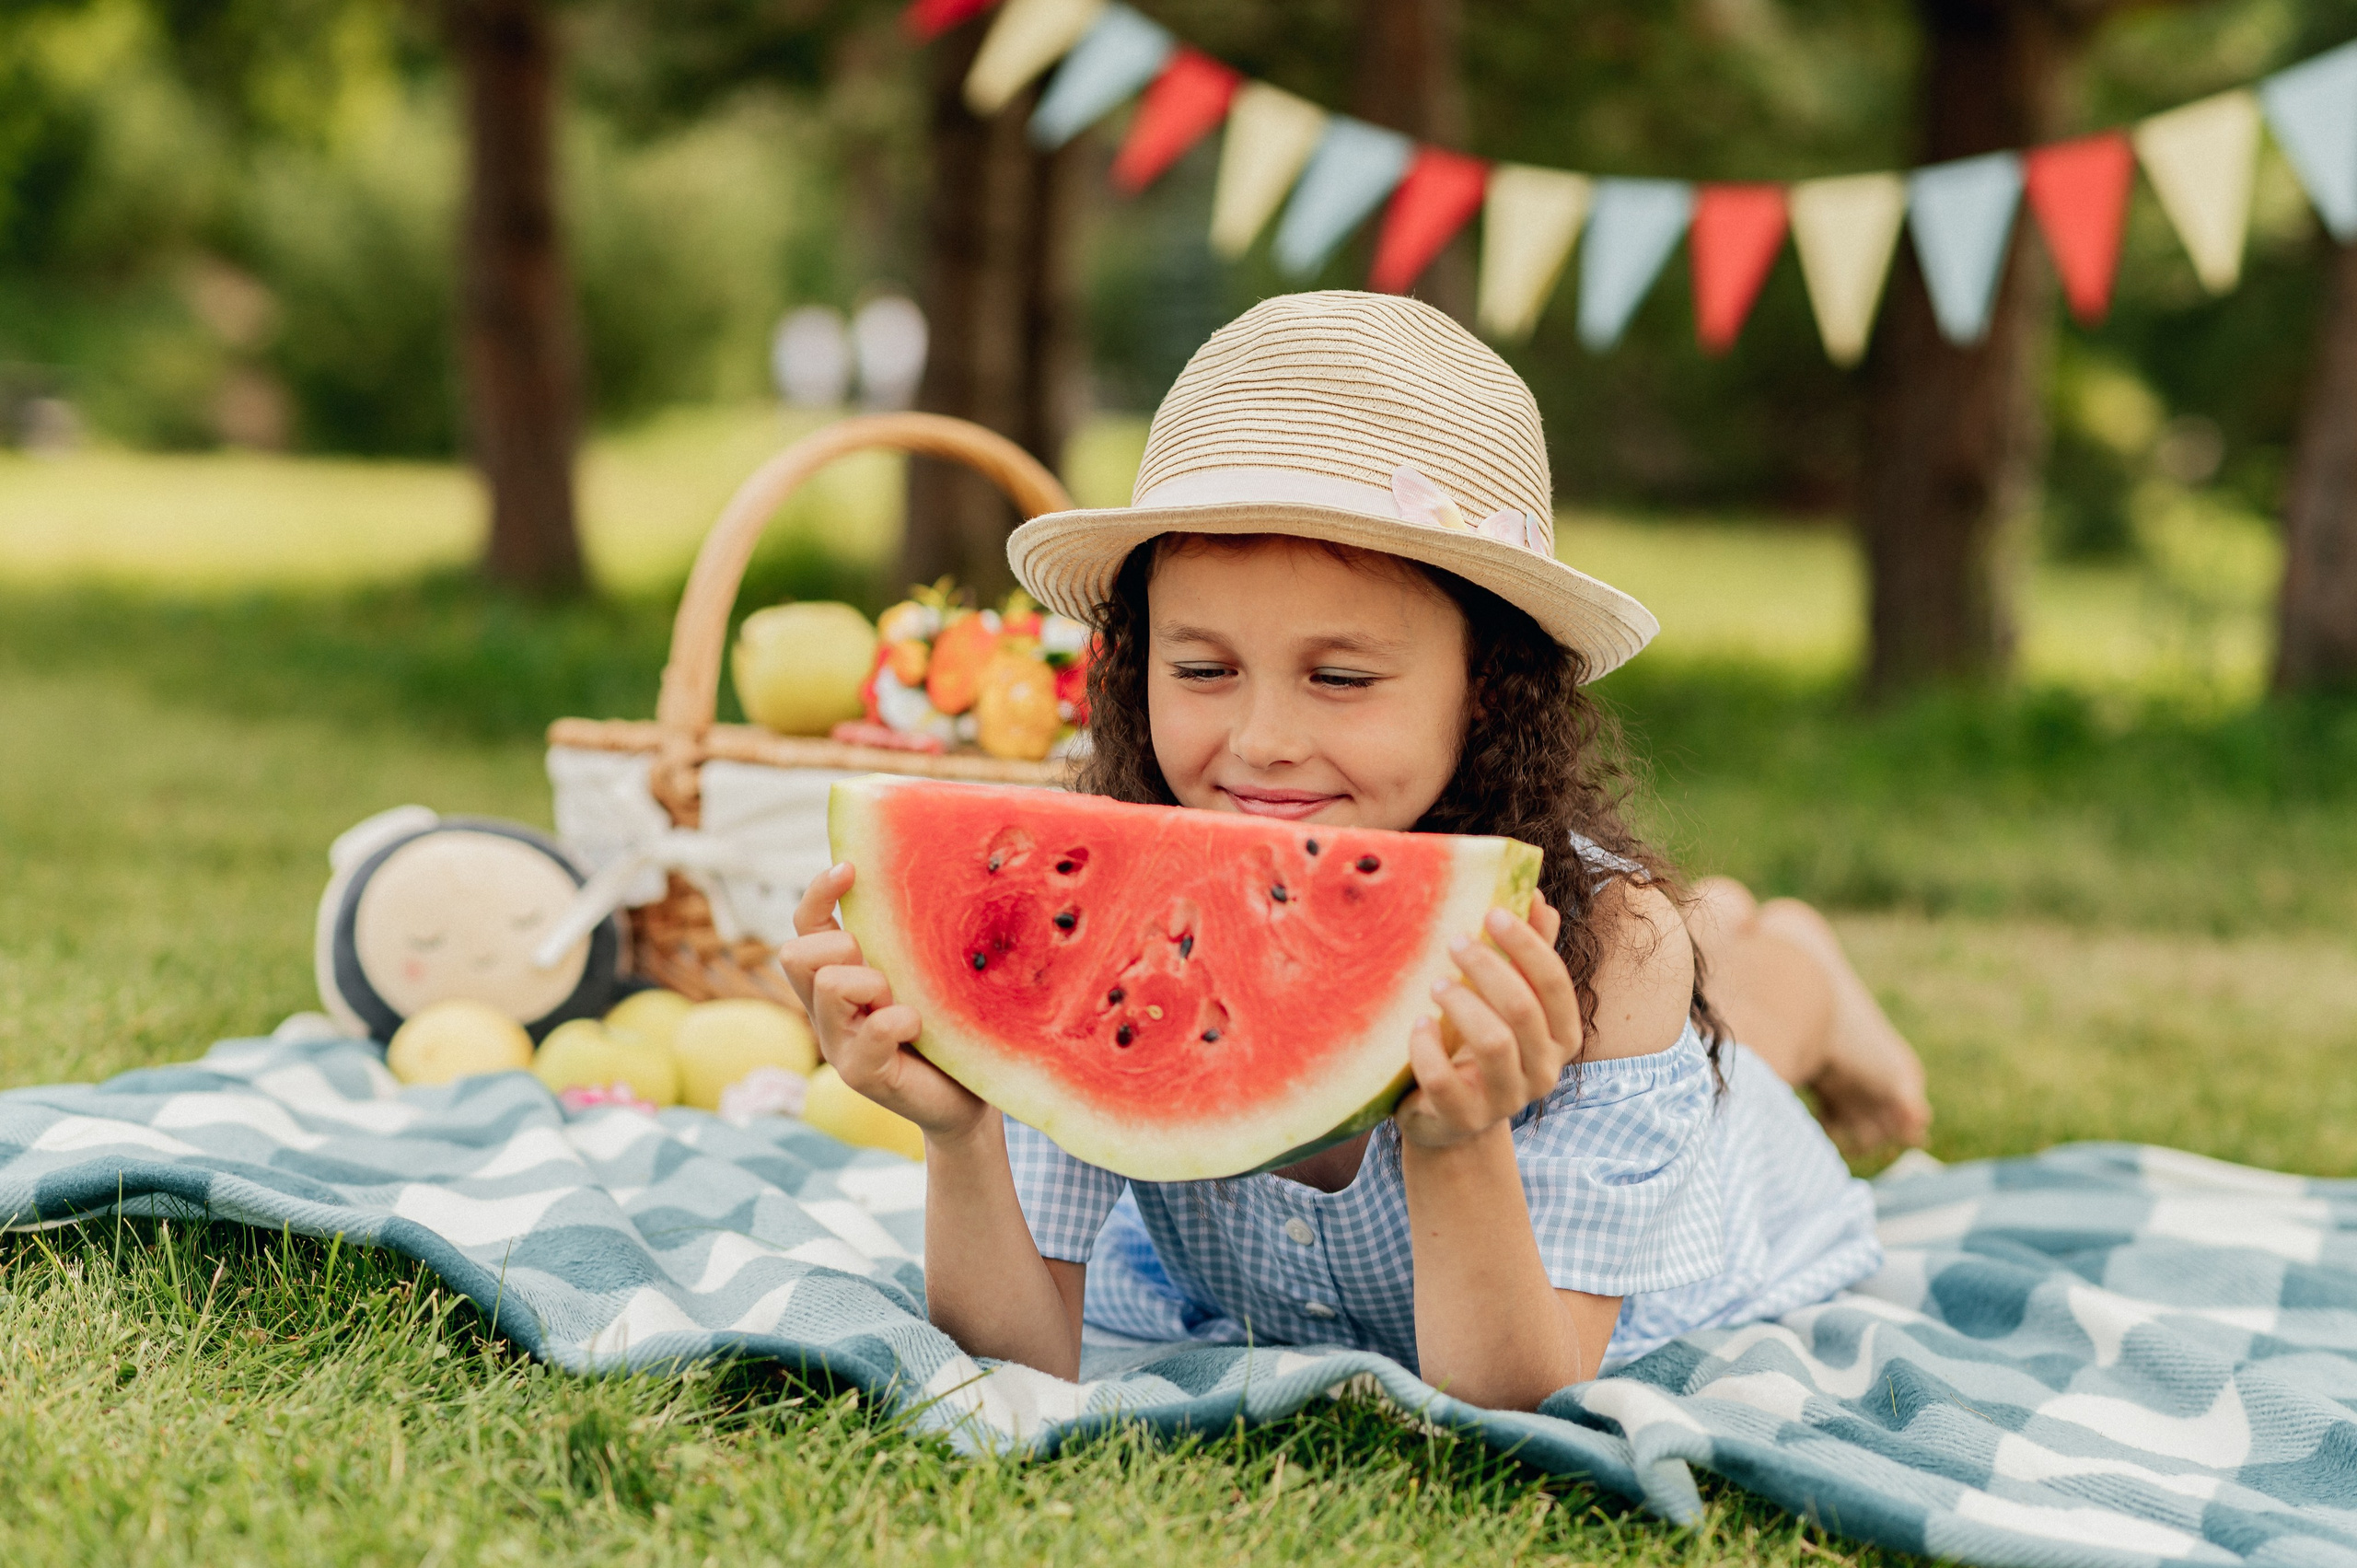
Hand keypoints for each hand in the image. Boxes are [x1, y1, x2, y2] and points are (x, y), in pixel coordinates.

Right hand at [776, 862, 988, 1139]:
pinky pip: (869, 1031)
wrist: (970, 1097)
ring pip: (826, 985)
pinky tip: (921, 1029)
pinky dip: (898, 1022)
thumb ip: (909, 941)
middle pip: (796, 952)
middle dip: (841, 947)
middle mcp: (828, 1009)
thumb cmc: (951, 1027)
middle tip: (886, 974)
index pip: (807, 925)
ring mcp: (839, 1044)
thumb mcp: (927, 974)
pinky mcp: (860, 1074)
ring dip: (872, 984)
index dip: (820, 893)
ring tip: (907, 1005)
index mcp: (840, 977)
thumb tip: (930, 877)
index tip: (852, 869)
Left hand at [1394, 892, 1581, 1150]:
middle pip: (1523, 1010)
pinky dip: (1427, 1047)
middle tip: (1453, 940)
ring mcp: (1507, 1099)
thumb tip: (1535, 896)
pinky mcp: (1465, 1118)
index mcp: (1563, 1036)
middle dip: (1487, 967)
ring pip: (1493, 1044)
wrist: (1448, 1116)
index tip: (1491, 912)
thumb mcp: (1504, 1000)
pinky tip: (1418, 1025)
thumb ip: (1525, 954)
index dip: (1526, 944)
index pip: (1555, 983)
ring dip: (1461, 1004)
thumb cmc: (1478, 1045)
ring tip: (1435, 983)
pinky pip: (1445, 1081)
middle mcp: (1545, 1070)